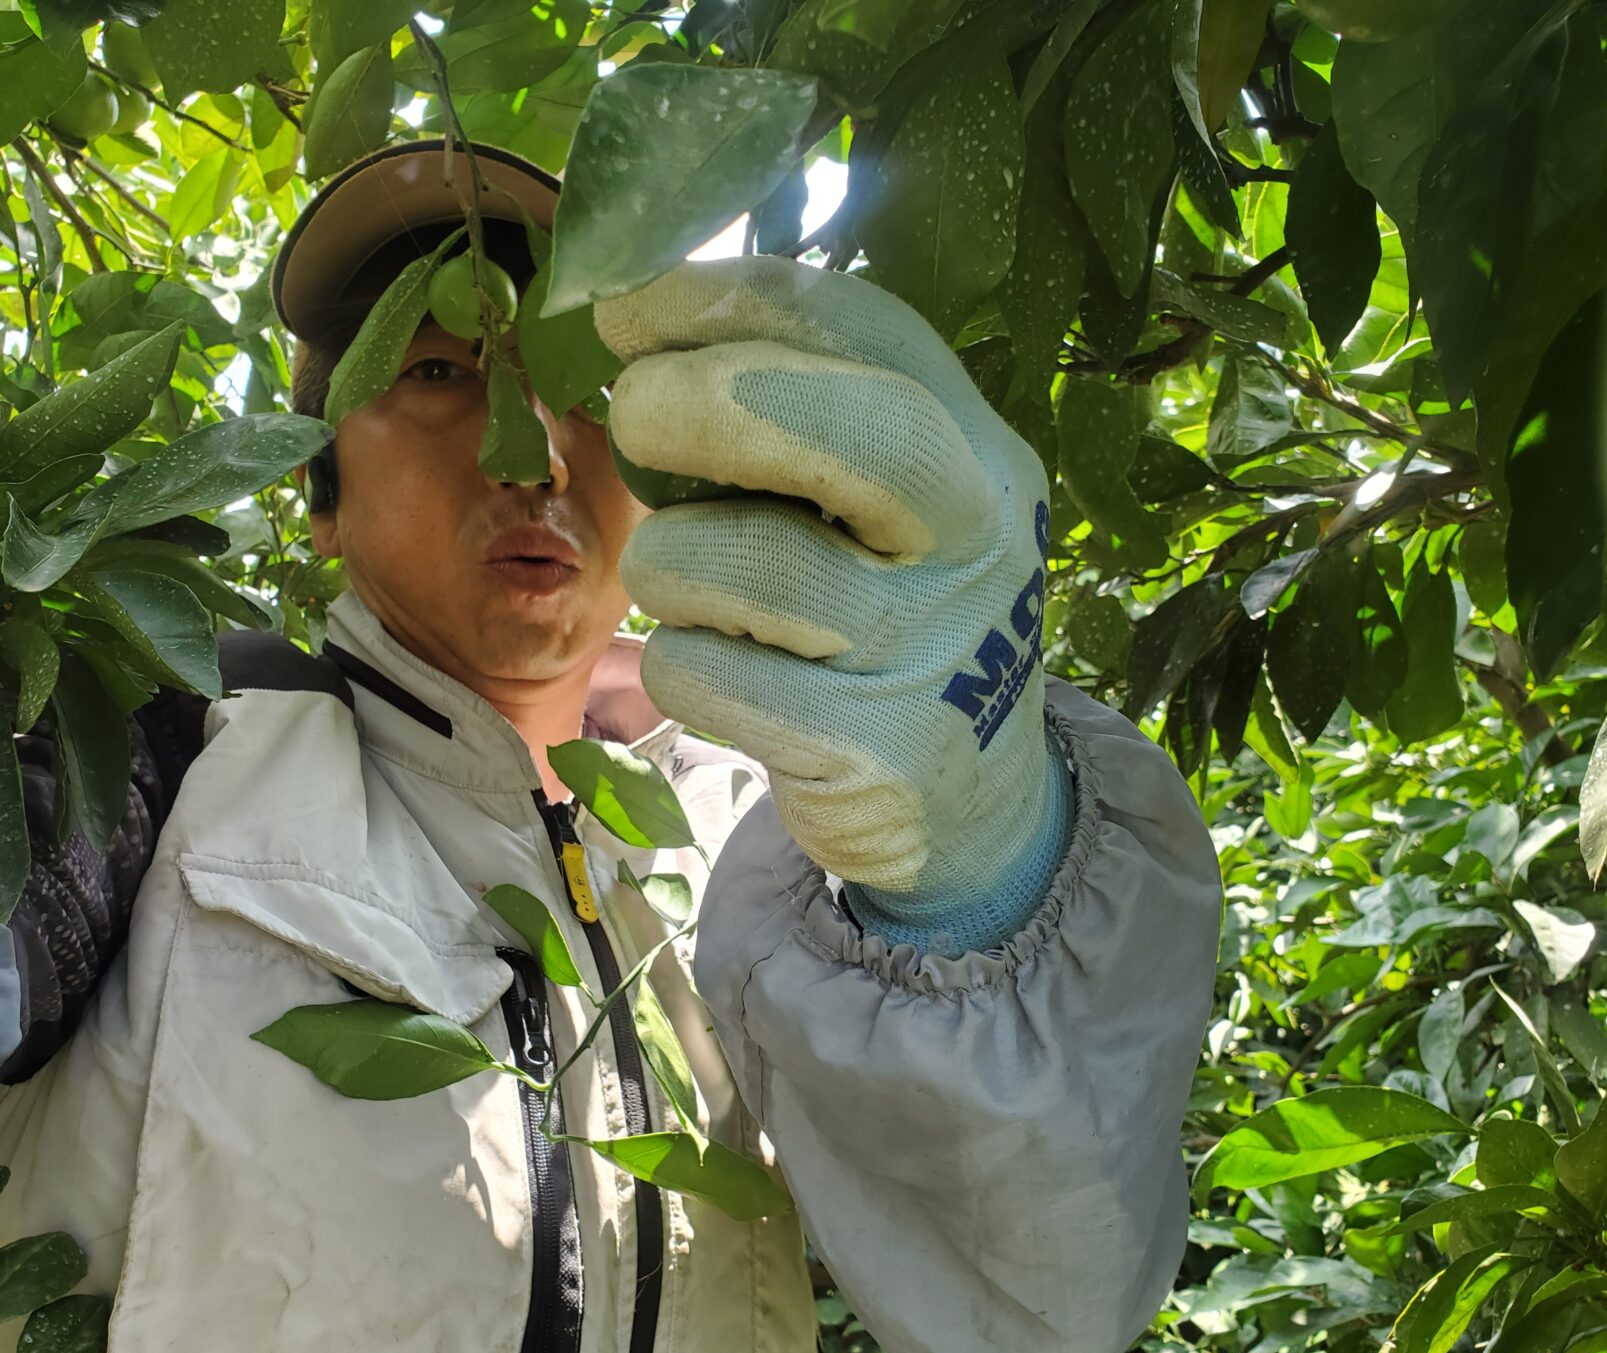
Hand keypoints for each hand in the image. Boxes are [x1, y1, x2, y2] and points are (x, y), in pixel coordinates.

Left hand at [595, 258, 1073, 954]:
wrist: (973, 800)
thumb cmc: (886, 615)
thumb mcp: (881, 502)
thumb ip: (790, 411)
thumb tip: (630, 316)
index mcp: (977, 445)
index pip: (864, 329)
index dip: (725, 298)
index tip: (629, 312)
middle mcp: (975, 536)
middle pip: (841, 426)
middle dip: (700, 400)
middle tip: (635, 416)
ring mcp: (931, 648)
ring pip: (738, 560)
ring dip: (670, 561)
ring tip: (696, 585)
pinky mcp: (875, 752)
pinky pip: (707, 675)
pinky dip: (681, 664)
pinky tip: (724, 673)